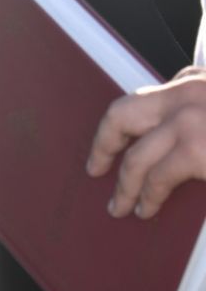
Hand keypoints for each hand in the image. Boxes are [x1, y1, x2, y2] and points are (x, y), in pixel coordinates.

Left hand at [87, 69, 205, 218]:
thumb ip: (199, 105)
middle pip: (122, 115)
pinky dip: (148, 197)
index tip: (109, 141)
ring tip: (119, 205)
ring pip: (136, 156)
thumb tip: (173, 118)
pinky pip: (159, 178)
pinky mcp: (198, 151)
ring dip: (124, 186)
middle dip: (103, 144)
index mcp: (196, 82)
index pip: (142, 98)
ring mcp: (189, 121)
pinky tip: (145, 208)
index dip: (119, 124)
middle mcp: (188, 94)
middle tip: (95, 167)